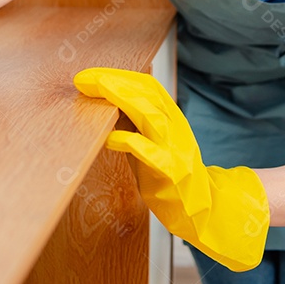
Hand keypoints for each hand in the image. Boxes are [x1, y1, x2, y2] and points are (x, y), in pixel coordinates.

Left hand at [73, 67, 268, 271]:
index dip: (118, 75)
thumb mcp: (152, 140)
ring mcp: (173, 148)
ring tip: (99, 90)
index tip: (91, 75)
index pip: (146, 85)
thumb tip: (106, 101)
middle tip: (84, 79)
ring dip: (123, 99)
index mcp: (170, 117)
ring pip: (150, 115)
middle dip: (114, 81)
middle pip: (146, 93)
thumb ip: (134, 121)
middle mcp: (174, 126)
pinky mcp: (170, 172)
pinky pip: (150, 153)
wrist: (200, 208)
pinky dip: (130, 142)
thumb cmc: (169, 173)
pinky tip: (110, 139)